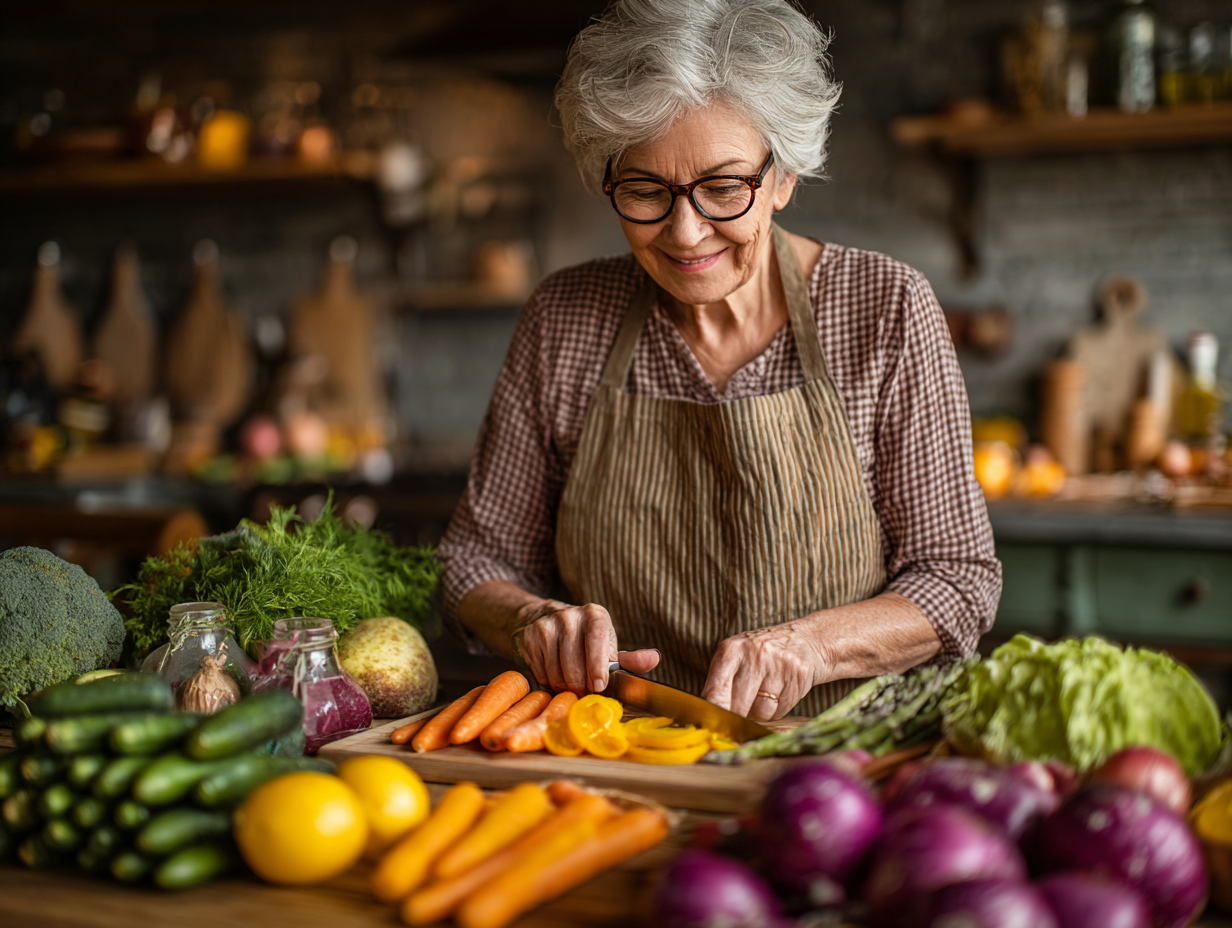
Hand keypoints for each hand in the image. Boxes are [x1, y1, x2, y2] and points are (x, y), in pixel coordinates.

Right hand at [514, 599, 659, 694]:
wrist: (548, 621)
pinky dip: (550, 682)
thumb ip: (630, 659)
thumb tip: (653, 660)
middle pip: (575, 664)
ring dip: (565, 686)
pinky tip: (556, 674)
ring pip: (557, 673)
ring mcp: (546, 626)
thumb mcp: (608, 646)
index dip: (597, 665)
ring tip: (571, 681)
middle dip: (582, 686)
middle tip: (586, 691)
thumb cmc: (586, 640)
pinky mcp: (529, 638)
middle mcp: (569, 616)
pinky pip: (541, 673)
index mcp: (594, 615)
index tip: (599, 685)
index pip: (596, 638)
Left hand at [701, 621, 831, 720]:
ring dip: (762, 711)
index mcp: (731, 649)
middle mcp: (753, 654)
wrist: (804, 640)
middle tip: (745, 705)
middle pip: (738, 706)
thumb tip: (711, 719)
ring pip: (761, 712)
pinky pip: (781, 710)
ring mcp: (777, 664)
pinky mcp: (797, 675)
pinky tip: (782, 690)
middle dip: (740, 714)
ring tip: (768, 691)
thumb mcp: (737, 658)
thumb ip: (721, 684)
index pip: (716, 691)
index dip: (714, 713)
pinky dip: (779, 708)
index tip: (714, 726)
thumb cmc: (761, 656)